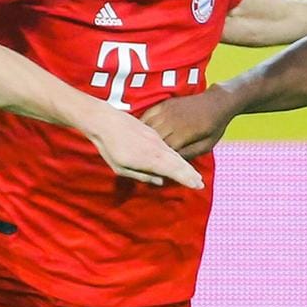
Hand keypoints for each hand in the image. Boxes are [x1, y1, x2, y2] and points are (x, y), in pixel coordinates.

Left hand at [83, 107, 203, 188]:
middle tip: (201, 183)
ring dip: (185, 165)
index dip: (187, 179)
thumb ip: (142, 175)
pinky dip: (176, 155)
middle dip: (190, 173)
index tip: (198, 186)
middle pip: (178, 163)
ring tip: (194, 174)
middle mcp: (158, 148)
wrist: (105, 120)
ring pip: (175, 154)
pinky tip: (179, 160)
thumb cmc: (109, 147)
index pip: (174, 171)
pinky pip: (169, 146)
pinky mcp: (152, 132)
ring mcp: (156, 138)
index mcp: (151, 159)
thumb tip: (160, 181)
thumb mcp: (121, 168)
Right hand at [142, 85, 234, 158]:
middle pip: (154, 138)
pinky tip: (140, 133)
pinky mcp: (164, 104)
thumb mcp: (206, 145)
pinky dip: (142, 125)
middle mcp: (173, 121)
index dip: (160, 159)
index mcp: (184, 133)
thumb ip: (189, 154)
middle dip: (149, 150)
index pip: (165, 149)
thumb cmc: (214, 127)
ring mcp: (167, 111)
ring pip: (147, 126)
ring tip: (139, 148)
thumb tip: (173, 164)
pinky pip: (147, 115)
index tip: (156, 167)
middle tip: (145, 159)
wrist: (217, 102)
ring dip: (143, 138)